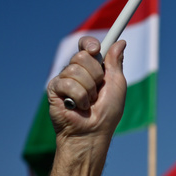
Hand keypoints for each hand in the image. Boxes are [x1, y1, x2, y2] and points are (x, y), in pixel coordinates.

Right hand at [36, 38, 127, 175]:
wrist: (93, 133)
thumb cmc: (106, 114)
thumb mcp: (116, 85)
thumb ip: (115, 64)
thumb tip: (121, 42)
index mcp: (91, 69)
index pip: (85, 46)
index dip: (89, 44)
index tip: (96, 49)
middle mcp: (75, 72)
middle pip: (81, 55)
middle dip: (95, 74)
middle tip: (97, 91)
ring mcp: (64, 80)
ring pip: (75, 69)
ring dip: (88, 89)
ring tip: (87, 103)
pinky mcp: (54, 90)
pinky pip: (67, 83)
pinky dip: (78, 97)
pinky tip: (77, 107)